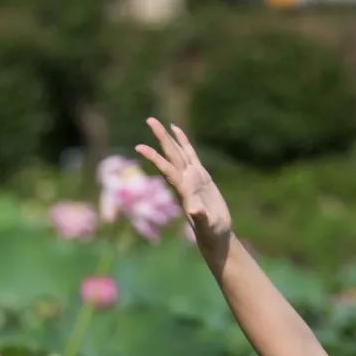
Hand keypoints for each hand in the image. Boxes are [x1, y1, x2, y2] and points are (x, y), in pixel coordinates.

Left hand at [135, 119, 231, 254]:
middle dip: (161, 138)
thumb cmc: (211, 233)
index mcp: (184, 191)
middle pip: (171, 155)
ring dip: (169, 138)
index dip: (155, 158)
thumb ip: (200, 217)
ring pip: (179, 153)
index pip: (167, 170)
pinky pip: (191, 155)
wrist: (216, 236)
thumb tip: (194, 210)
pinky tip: (177, 132)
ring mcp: (193, 178)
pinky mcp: (202, 177)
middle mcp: (185, 182)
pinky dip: (184, 143)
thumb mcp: (207, 225)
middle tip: (149, 119)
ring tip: (159, 123)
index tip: (139, 147)